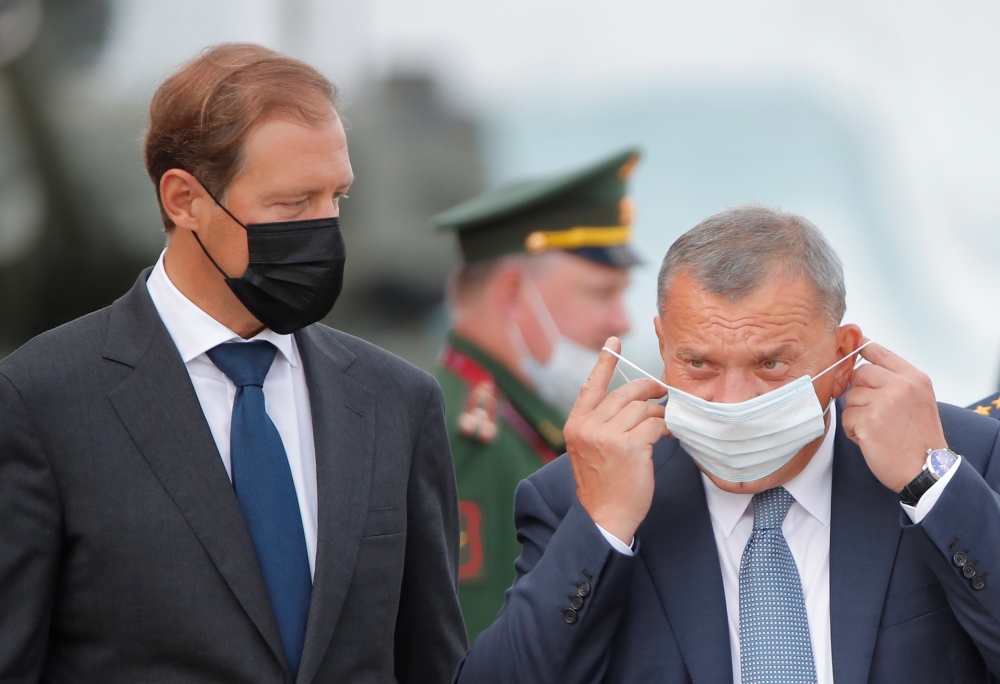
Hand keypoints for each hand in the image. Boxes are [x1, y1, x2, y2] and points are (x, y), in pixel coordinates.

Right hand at [563, 337, 668, 544]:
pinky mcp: (629, 446)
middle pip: (624, 393)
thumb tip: (628, 400)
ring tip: (663, 425)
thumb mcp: (589, 449)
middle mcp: (588, 426)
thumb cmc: (602, 484)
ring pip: (642, 408)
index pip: (591, 386)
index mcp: (576, 424)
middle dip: (648, 390)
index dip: (604, 362)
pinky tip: (667, 436)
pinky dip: (665, 428)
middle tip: (662, 393)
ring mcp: (607, 436)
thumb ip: (600, 423)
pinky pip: (655, 424)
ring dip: (658, 414)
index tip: (613, 342)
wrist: (604, 517)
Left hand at [841, 342, 946, 491]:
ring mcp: (884, 402)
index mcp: (915, 379)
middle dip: (859, 392)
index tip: (851, 347)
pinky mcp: (868, 420)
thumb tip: (862, 370)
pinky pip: (846, 417)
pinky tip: (871, 439)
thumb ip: (896, 382)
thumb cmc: (920, 439)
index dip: (861, 348)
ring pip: (850, 396)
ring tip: (876, 429)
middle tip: (872, 412)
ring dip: (856, 414)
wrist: (926, 469)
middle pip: (860, 373)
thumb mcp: (919, 401)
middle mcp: (901, 386)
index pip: (881, 352)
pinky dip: (853, 430)